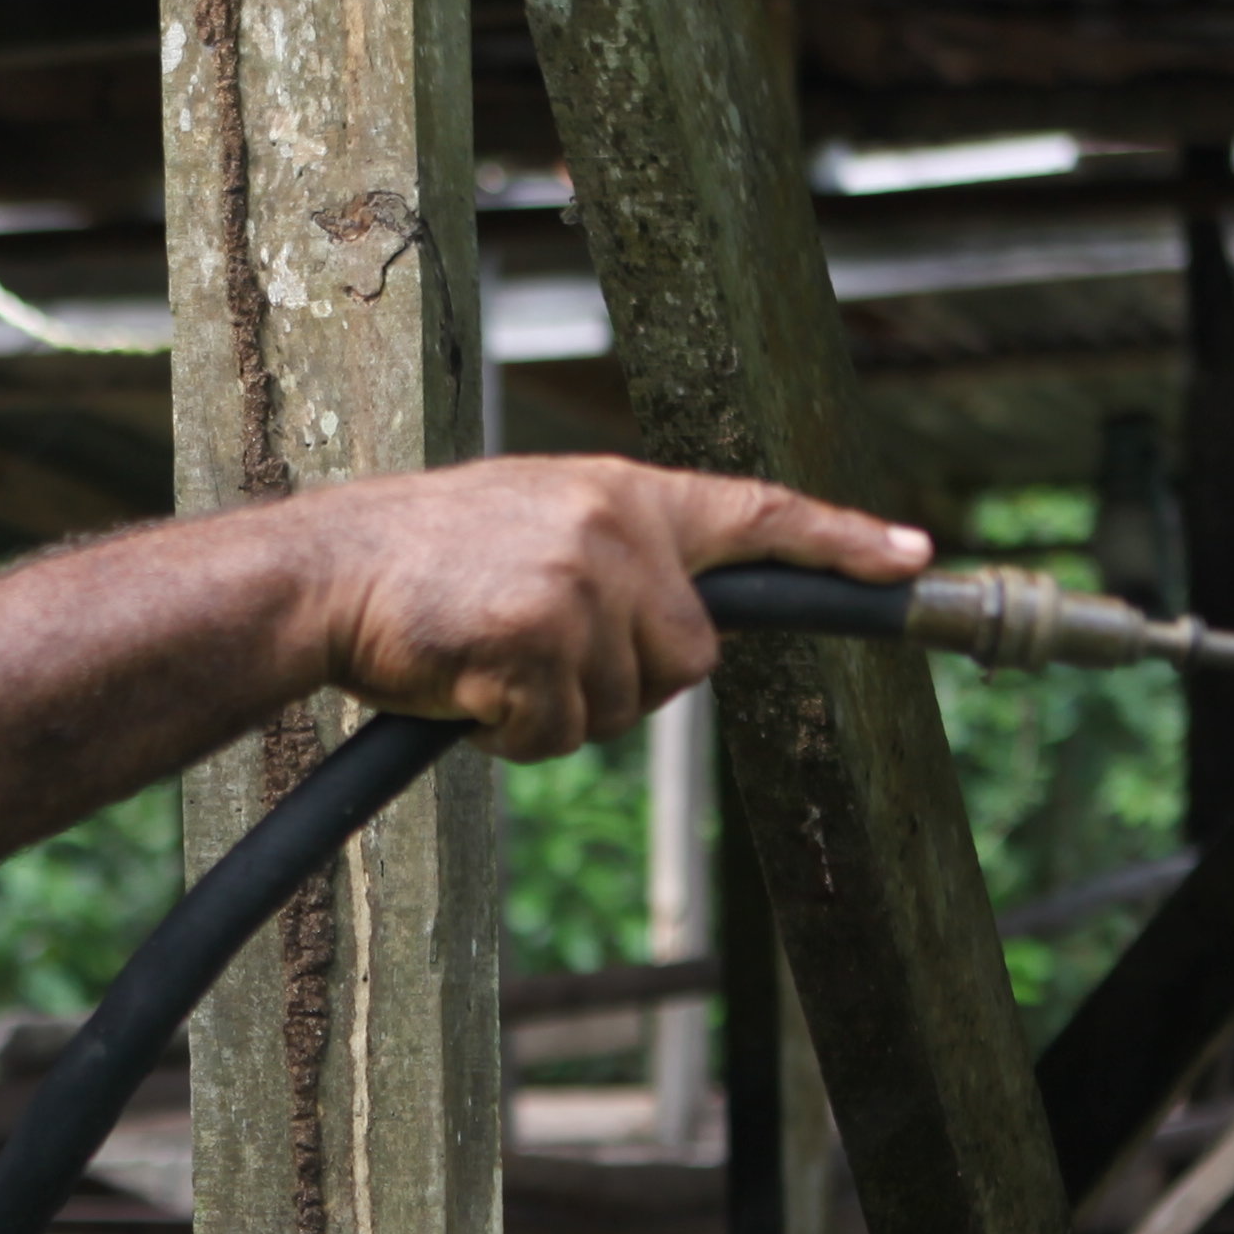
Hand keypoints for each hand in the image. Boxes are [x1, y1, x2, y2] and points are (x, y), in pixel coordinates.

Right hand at [272, 457, 929, 759]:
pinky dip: (512, 738)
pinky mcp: (538, 632)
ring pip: (625, 707)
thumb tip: (690, 639)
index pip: (755, 511)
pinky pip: (560, 733)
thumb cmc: (418, 569)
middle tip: (533, 665)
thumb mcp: (535, 531)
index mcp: (620, 494)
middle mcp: (615, 525)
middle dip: (623, 687)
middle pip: (689, 661)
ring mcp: (579, 578)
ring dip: (555, 716)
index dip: (840, 541)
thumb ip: (619, 562)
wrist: (320, 574)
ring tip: (484, 666)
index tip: (912, 556)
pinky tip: (464, 691)